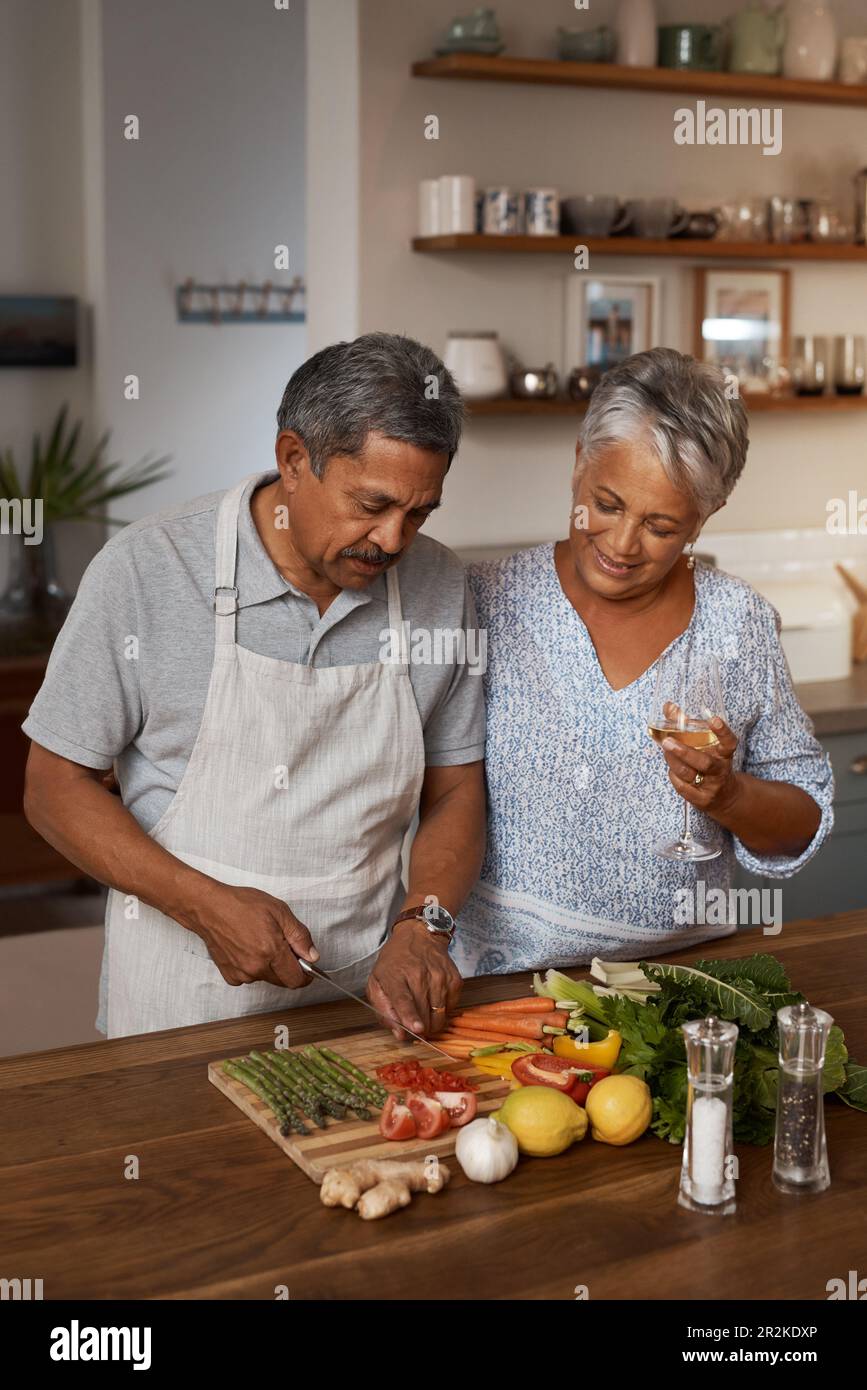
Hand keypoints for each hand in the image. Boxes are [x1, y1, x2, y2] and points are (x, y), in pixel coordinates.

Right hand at [182, 881, 318, 988]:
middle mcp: (255, 968)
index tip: (307, 966)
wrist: (208, 908)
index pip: (296, 979)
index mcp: (270, 951)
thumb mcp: (279, 911)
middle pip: (283, 981)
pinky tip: (247, 948)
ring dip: (270, 966)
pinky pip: (251, 977)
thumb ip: (300, 936)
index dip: (306, 974)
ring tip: (261, 942)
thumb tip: (312, 956)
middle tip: (282, 945)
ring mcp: (241, 974)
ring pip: (267, 978)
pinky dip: (254, 967)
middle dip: (288, 967)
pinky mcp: (230, 976)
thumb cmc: (241, 905)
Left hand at [366, 920, 461, 1040]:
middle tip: (414, 1026)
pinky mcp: (455, 979)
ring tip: (423, 1011)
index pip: (404, 999)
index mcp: (395, 976)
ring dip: (431, 1022)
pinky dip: (442, 1010)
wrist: (419, 936)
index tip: (417, 1029)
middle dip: (420, 1028)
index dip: (411, 1016)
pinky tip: (434, 998)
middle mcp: (419, 975)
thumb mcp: (376, 982)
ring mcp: (440, 977)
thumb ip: (384, 1010)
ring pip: (440, 1015)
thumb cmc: (395, 962)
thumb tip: (400, 1034)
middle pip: (424, 1013)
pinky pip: (451, 1008)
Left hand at [661, 714, 740, 820]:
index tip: (714, 719)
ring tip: (665, 749)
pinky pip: (683, 787)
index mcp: (724, 754)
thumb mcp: (706, 745)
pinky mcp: (701, 800)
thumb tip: (668, 706)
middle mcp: (720, 770)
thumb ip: (687, 725)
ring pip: (689, 774)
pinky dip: (673, 776)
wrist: (726, 797)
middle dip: (684, 752)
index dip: (722, 731)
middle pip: (704, 763)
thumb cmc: (711, 763)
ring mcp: (711, 786)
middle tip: (667, 741)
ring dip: (673, 761)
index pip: (729, 742)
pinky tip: (671, 769)